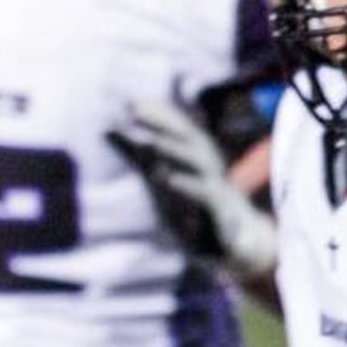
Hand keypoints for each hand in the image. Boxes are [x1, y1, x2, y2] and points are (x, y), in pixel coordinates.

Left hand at [108, 96, 276, 278]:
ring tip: (151, 141)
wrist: (239, 243)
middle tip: (136, 110)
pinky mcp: (221, 212)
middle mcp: (208, 168)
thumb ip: (138, 155)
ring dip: (176, 149)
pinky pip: (207, 195)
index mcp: (194, 158)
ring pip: (200, 161)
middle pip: (188, 137)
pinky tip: (168, 178)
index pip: (175, 129)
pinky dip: (188, 184)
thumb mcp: (160, 180)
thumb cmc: (195, 208)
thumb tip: (108, 129)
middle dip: (164, 122)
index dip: (155, 115)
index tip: (128, 102)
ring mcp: (217, 187)